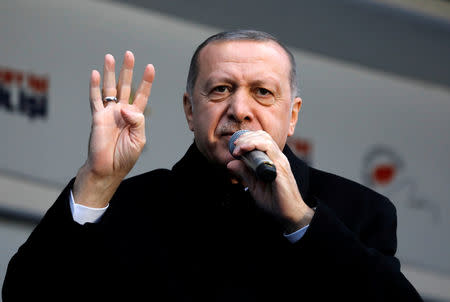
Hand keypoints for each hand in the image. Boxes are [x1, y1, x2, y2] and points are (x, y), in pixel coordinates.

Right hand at [73, 51, 154, 207]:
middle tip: (129, 54)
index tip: (150, 67)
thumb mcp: (138, 139)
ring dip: (110, 73)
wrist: (107, 169)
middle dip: (127, 70)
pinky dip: (94, 86)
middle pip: (125, 86)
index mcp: (135, 117)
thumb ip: (137, 121)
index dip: (146, 82)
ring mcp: (109, 113)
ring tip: (110, 57)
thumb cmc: (124, 156)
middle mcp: (122, 112)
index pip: (141, 95)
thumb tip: (125, 107)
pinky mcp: (97, 118)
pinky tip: (95, 73)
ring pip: (109, 88)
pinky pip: (95, 99)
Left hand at [227, 130, 313, 232]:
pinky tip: (245, 151)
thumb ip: (244, 173)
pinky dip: (255, 146)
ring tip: (238, 149)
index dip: (247, 139)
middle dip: (246, 137)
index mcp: (273, 160)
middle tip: (235, 147)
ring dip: (248, 141)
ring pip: (265, 139)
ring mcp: (280, 162)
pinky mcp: (280, 168)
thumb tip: (230, 163)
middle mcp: (278, 158)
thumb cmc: (274, 200)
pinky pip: (269, 149)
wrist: (289, 214)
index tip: (234, 147)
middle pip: (263, 136)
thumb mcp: (254, 186)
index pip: (262, 140)